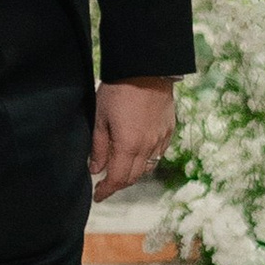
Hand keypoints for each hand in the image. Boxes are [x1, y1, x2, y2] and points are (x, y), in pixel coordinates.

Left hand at [90, 78, 174, 199]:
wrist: (147, 68)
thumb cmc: (118, 90)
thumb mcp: (101, 117)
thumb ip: (99, 147)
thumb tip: (95, 169)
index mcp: (129, 146)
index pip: (118, 179)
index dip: (107, 190)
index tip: (97, 196)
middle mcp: (148, 147)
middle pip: (134, 176)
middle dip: (119, 184)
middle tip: (105, 183)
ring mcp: (161, 139)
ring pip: (148, 167)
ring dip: (133, 173)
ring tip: (120, 169)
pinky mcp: (169, 129)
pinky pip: (159, 153)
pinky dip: (147, 160)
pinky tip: (138, 154)